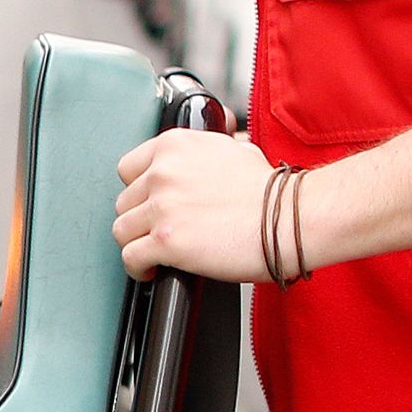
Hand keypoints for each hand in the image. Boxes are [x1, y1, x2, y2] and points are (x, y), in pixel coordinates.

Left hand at [112, 128, 277, 280]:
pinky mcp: (166, 240)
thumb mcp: (237, 149)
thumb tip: (221, 140)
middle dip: (141, 220)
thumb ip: (210, 150)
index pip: (128, 168)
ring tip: (156, 252)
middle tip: (161, 232)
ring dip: (138, 244)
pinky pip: (130, 258)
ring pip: (121, 230)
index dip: (139, 191)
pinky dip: (139, 268)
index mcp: (175, 145)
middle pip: (124, 202)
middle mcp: (163, 172)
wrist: (290, 218)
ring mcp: (163, 206)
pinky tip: (153, 270)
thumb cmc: (271, 192)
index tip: (149, 204)